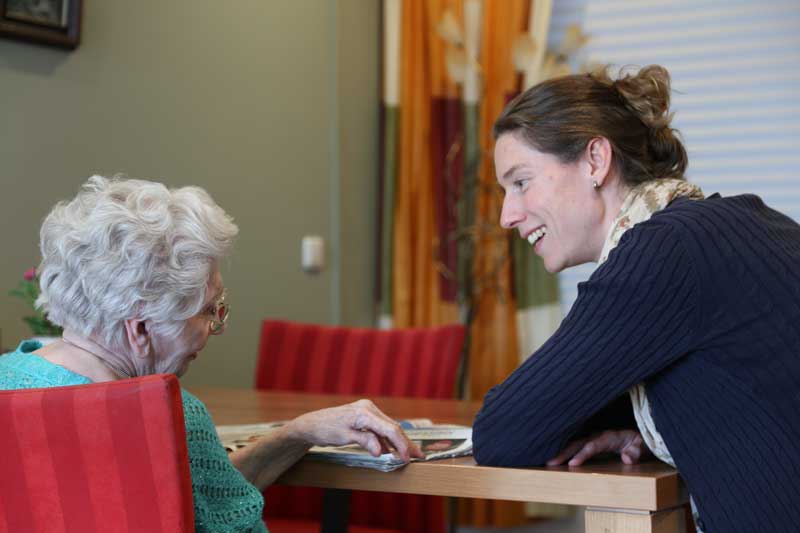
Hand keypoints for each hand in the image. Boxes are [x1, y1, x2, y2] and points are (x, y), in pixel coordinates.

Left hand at [287, 399, 424, 461]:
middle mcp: (368, 408)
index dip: (401, 444)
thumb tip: (381, 451)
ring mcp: (367, 410)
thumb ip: (365, 441)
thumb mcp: (344, 437)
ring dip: (398, 441)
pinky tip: (392, 450)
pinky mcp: (365, 415)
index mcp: (364, 412)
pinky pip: (380, 428)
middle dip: (406, 442)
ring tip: (410, 454)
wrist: (311, 424)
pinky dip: (387, 439)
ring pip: (388, 427)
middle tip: (419, 455)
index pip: (390, 429)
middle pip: (393, 427)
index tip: (407, 458)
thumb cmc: (325, 430)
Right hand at [546, 429, 648, 465]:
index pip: (592, 445)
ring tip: (547, 460)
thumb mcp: (642, 446)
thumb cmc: (639, 441)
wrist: (637, 434)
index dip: (582, 454)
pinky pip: (575, 445)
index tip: (572, 464)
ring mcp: (592, 438)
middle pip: (577, 443)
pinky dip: (565, 449)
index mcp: (608, 437)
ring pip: (573, 443)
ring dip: (560, 451)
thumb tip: (626, 458)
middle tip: (549, 462)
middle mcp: (597, 436)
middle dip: (563, 452)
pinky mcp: (589, 442)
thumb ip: (635, 451)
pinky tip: (555, 456)